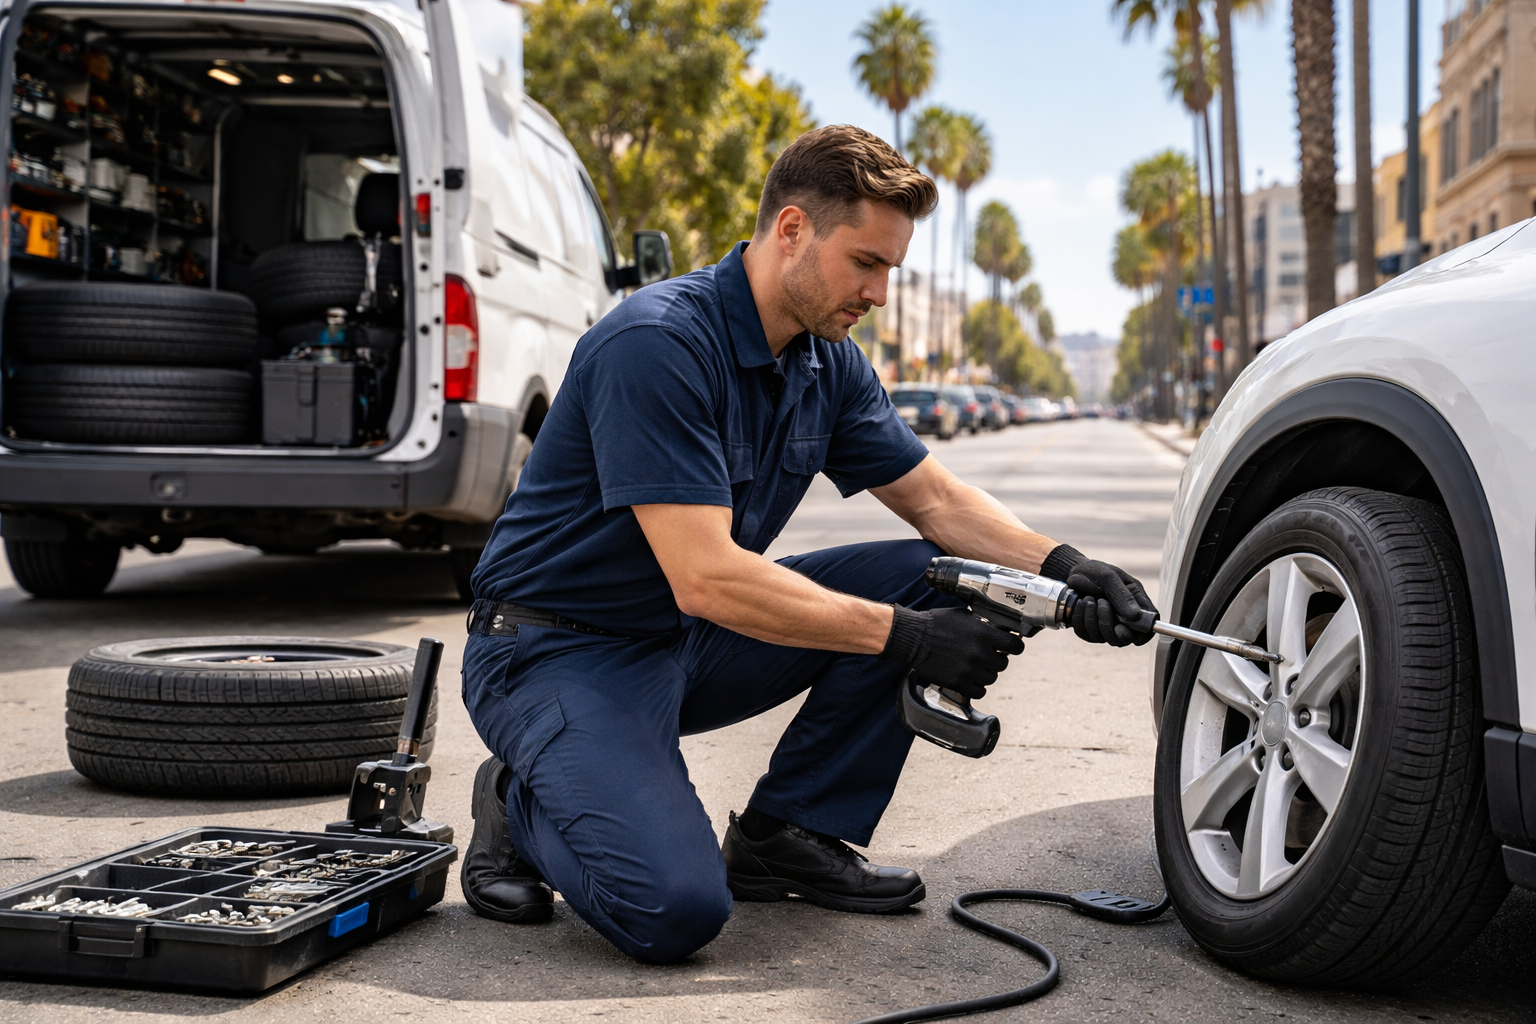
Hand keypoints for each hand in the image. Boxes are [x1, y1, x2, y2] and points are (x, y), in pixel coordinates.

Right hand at [879, 606, 1023, 698]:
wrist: (914, 638)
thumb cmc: (937, 623)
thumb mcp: (964, 616)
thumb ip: (983, 625)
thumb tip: (997, 631)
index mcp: (984, 634)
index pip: (1015, 646)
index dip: (1014, 647)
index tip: (1010, 648)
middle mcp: (980, 653)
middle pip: (1003, 664)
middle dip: (996, 660)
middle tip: (986, 657)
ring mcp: (970, 669)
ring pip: (992, 678)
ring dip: (985, 673)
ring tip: (974, 667)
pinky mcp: (958, 682)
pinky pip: (979, 691)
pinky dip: (976, 687)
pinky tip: (969, 678)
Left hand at [1065, 559, 1158, 646]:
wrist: (1073, 572)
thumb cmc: (1095, 572)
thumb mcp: (1109, 577)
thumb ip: (1122, 595)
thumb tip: (1135, 616)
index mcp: (1137, 602)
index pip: (1149, 625)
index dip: (1142, 633)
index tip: (1124, 627)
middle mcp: (1125, 618)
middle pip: (1127, 638)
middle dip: (1110, 624)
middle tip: (1101, 603)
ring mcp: (1109, 626)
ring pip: (1107, 638)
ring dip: (1093, 618)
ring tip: (1088, 598)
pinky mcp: (1091, 630)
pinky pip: (1087, 634)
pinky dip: (1081, 619)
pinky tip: (1080, 603)